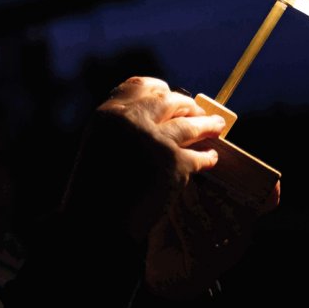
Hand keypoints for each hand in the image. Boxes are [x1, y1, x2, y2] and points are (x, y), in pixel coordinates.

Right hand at [63, 76, 224, 240]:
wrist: (95, 222)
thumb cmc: (92, 189)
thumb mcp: (97, 145)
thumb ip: (120, 128)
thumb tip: (154, 119)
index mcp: (108, 114)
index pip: (139, 85)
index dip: (159, 89)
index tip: (169, 94)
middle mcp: (132, 120)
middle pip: (170, 100)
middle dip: (187, 105)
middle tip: (196, 112)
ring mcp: (156, 140)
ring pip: (191, 123)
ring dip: (207, 125)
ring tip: (216, 127)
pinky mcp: (175, 163)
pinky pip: (200, 155)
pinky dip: (207, 158)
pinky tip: (210, 159)